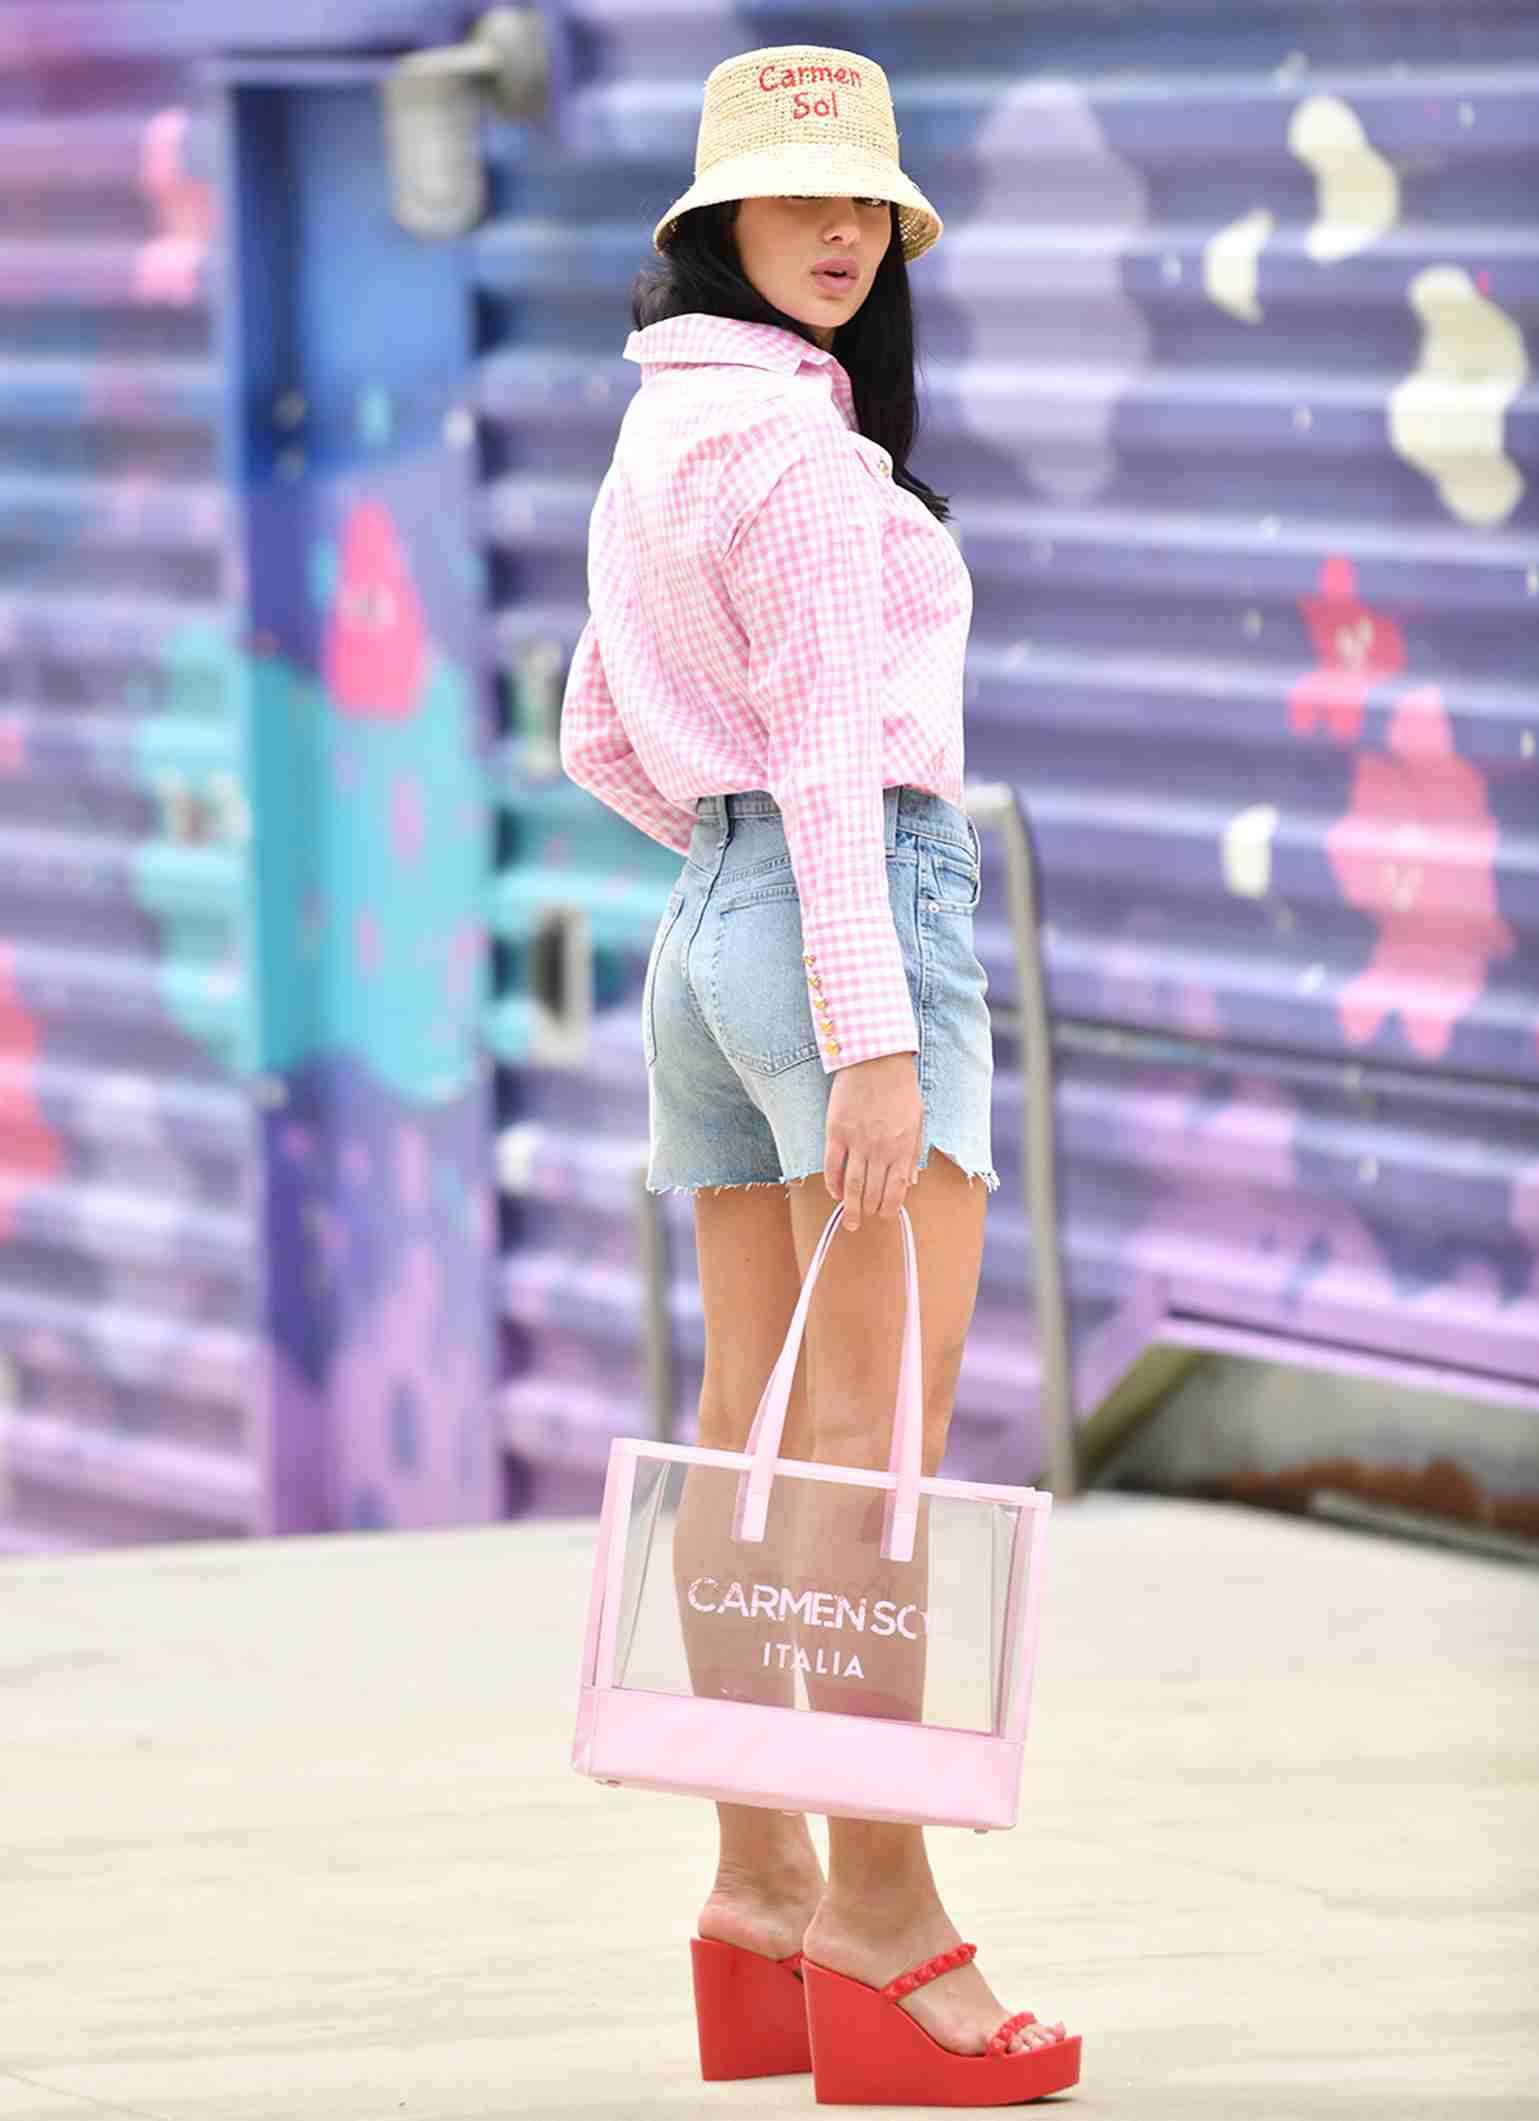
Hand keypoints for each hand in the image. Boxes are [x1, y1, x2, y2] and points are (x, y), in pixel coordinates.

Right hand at [824, 1051, 922, 1231]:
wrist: (875, 1059)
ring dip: (850, 1207)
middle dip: (870, 1212)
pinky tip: (834, 1194)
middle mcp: (879, 1148)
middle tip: (864, 1221)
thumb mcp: (917, 1120)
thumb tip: (910, 1182)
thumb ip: (912, 1152)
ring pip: (852, 1185)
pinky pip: (832, 1165)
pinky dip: (832, 1183)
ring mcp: (856, 1141)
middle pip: (872, 1192)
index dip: (890, 1208)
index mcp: (902, 1146)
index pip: (896, 1189)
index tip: (885, 1215)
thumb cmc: (900, 1089)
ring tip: (849, 1222)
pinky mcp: (836, 1131)